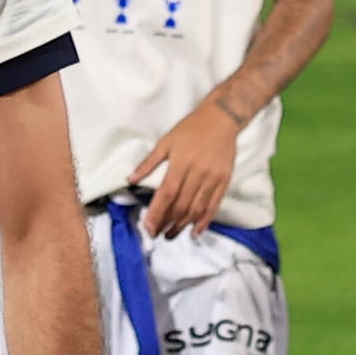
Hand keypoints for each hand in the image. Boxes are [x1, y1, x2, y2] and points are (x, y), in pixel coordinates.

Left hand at [128, 104, 240, 232]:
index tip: (149, 227)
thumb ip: (149, 163)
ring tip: (171, 235)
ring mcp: (212, 179)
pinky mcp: (224, 181)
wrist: (221, 119)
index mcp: (180, 164)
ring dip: (183, 225)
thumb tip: (131, 179)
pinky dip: (205, 221)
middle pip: (181, 205)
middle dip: (167, 223)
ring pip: (197, 208)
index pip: (166, 194)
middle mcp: (197, 174)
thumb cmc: (190, 129)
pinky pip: (214, 205)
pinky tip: (195, 232)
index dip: (157, 213)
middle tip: (157, 234)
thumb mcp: (166, 142)